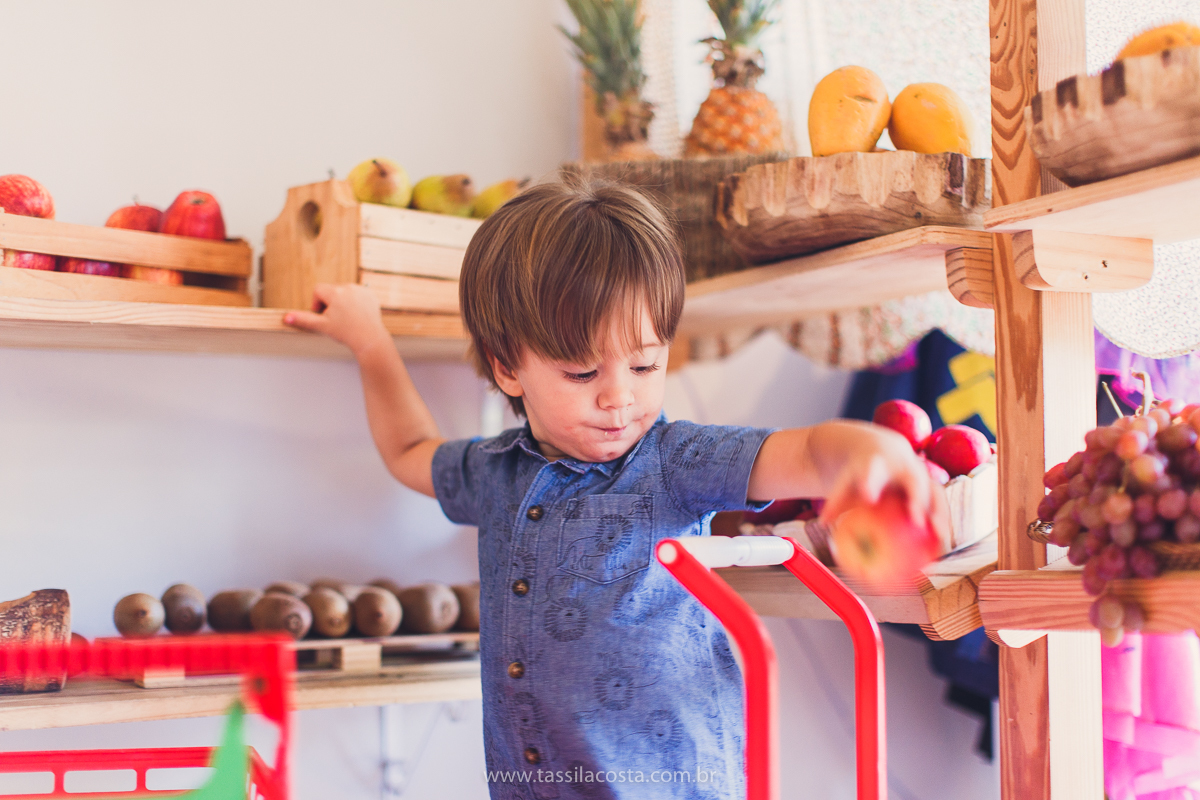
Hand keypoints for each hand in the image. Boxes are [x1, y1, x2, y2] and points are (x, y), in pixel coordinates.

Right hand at [283, 283, 389, 357]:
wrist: (369, 339)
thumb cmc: (345, 333)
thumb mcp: (322, 326)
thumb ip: (303, 319)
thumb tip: (286, 317)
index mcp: (335, 292)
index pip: (318, 290)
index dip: (317, 304)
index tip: (323, 316)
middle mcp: (348, 287)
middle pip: (331, 291)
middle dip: (330, 303)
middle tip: (337, 319)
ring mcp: (361, 290)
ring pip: (344, 292)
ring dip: (342, 302)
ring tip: (347, 318)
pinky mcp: (370, 294)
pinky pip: (357, 294)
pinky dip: (355, 302)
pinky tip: (357, 315)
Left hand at [818, 425, 950, 546]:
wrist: (881, 450)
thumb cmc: (859, 472)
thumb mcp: (845, 482)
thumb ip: (835, 501)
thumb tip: (823, 523)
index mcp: (877, 462)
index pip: (872, 471)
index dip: (871, 483)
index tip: (869, 498)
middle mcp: (903, 464)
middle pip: (914, 480)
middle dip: (918, 498)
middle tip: (918, 521)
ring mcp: (921, 474)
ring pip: (935, 492)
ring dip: (940, 514)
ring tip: (942, 538)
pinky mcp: (932, 485)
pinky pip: (940, 505)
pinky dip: (943, 523)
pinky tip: (943, 547)